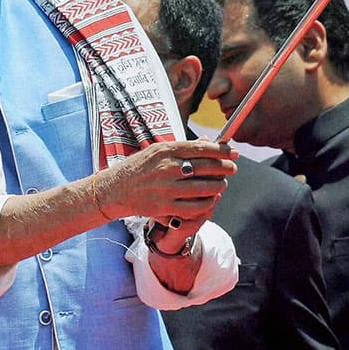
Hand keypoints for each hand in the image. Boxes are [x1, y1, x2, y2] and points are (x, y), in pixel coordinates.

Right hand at [96, 139, 235, 224]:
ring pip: (203, 188)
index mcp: (166, 150)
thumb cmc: (138, 167)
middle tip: (233, 167)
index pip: (201, 148)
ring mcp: (167, 188)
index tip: (233, 152)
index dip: (221, 150)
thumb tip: (206, 143)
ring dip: (218, 186)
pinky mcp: (165, 206)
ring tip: (222, 184)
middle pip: (206, 167)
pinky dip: (207, 203)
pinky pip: (194, 206)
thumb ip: (181, 148)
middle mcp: (167, 168)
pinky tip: (211, 199)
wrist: (115, 189)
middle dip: (224, 167)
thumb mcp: (156, 151)